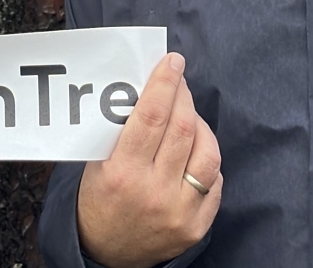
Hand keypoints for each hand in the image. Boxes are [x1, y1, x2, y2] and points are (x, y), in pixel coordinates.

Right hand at [76, 53, 221, 267]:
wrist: (104, 254)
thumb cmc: (98, 200)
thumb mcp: (98, 164)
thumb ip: (121, 131)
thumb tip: (147, 90)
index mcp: (122, 173)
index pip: (151, 116)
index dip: (164, 84)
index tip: (172, 63)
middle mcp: (154, 192)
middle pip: (182, 128)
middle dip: (183, 96)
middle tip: (179, 80)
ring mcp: (179, 211)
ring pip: (207, 153)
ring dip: (200, 125)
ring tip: (189, 115)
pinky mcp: (196, 226)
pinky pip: (215, 182)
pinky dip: (207, 159)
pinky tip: (196, 150)